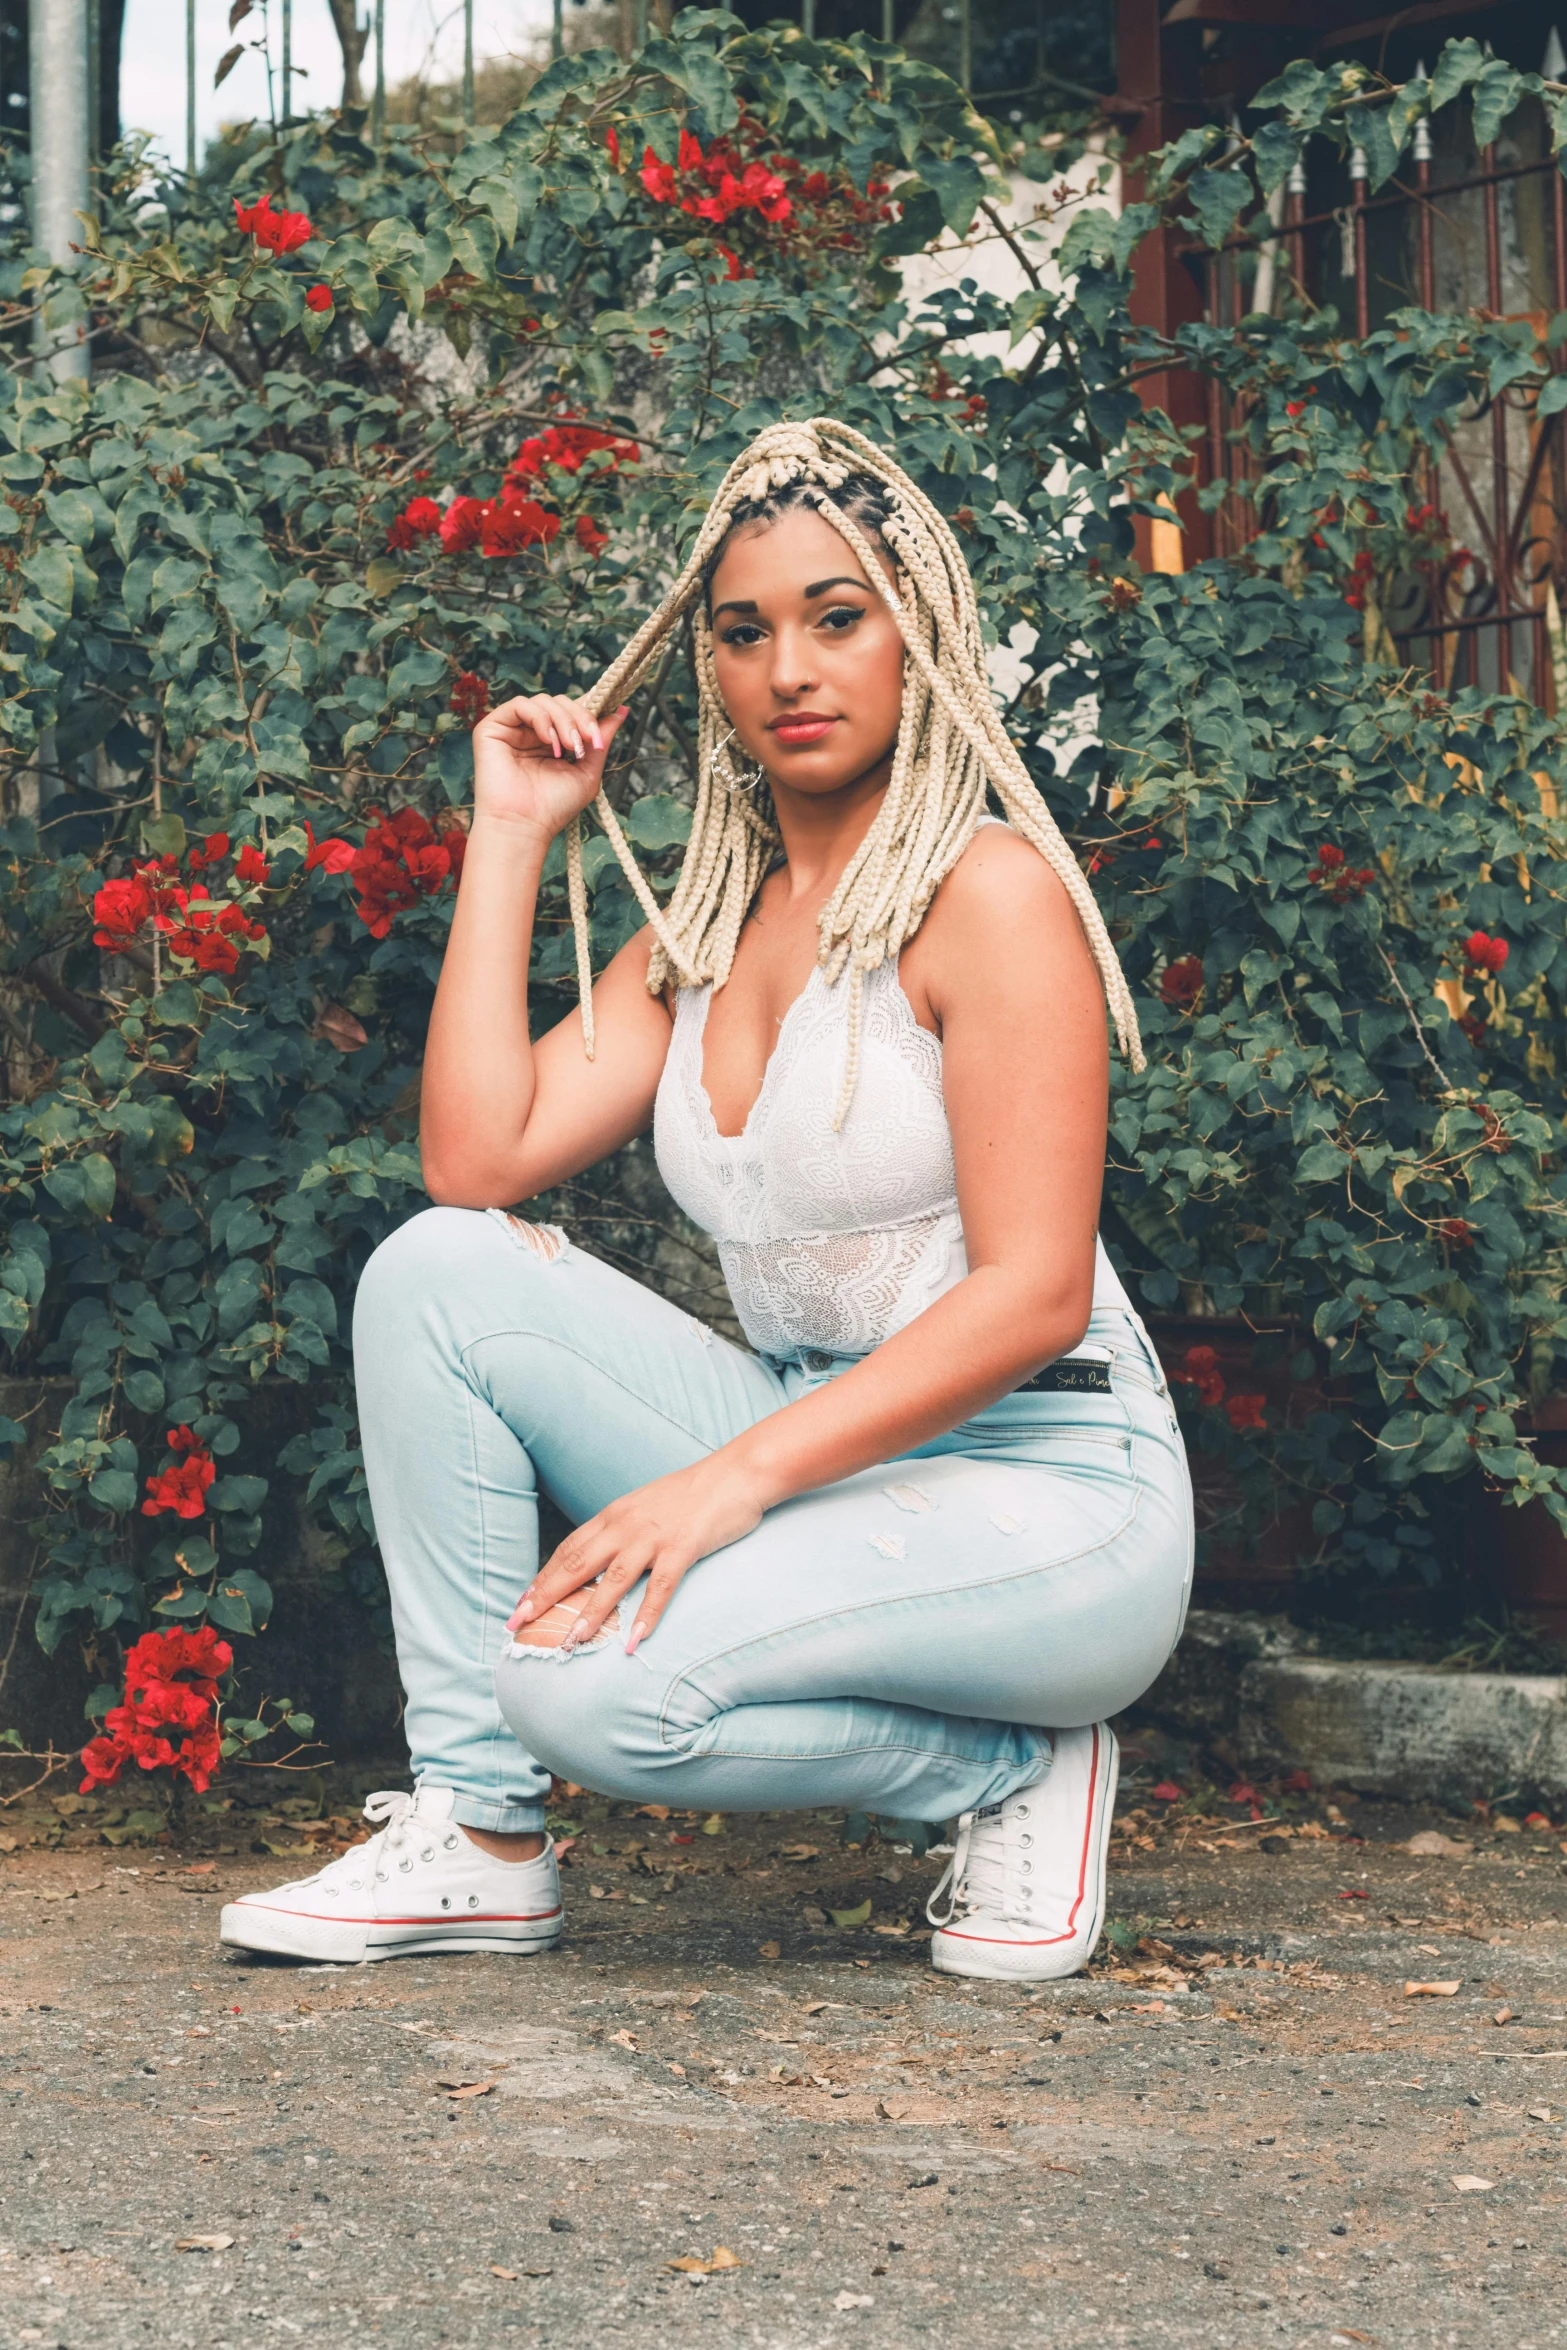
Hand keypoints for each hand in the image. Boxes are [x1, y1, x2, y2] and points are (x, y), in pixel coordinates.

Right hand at [471, 693, 627, 841]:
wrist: (523, 826)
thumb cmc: (552, 807)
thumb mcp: (587, 771)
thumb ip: (600, 740)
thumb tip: (622, 711)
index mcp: (552, 741)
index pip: (572, 711)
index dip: (589, 711)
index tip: (600, 729)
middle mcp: (531, 732)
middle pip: (561, 702)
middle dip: (580, 718)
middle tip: (587, 741)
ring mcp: (513, 729)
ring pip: (544, 701)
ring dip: (563, 720)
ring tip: (567, 748)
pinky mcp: (493, 727)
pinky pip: (520, 704)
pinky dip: (541, 718)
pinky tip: (548, 742)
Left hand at [506, 1458, 766, 1652]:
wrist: (736, 1473)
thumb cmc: (694, 1493)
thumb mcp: (647, 1507)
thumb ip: (624, 1530)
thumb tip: (603, 1560)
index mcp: (615, 1514)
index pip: (568, 1549)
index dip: (543, 1577)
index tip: (522, 1601)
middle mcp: (626, 1524)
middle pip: (577, 1564)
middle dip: (545, 1596)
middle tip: (519, 1624)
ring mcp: (654, 1537)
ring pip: (613, 1581)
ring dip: (589, 1615)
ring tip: (570, 1643)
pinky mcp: (683, 1548)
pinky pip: (660, 1588)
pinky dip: (646, 1616)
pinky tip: (634, 1642)